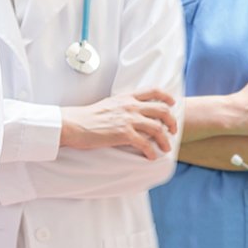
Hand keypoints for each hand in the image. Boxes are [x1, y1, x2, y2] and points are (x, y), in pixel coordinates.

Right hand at [60, 89, 177, 159]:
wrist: (74, 124)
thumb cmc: (89, 116)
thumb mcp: (110, 104)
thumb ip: (124, 105)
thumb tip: (136, 113)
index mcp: (127, 97)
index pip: (154, 91)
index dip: (167, 97)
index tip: (172, 104)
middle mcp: (130, 106)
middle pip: (162, 110)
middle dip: (172, 121)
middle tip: (173, 131)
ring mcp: (128, 119)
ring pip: (157, 128)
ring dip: (165, 140)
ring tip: (166, 148)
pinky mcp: (123, 134)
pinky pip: (145, 144)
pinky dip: (151, 151)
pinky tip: (151, 157)